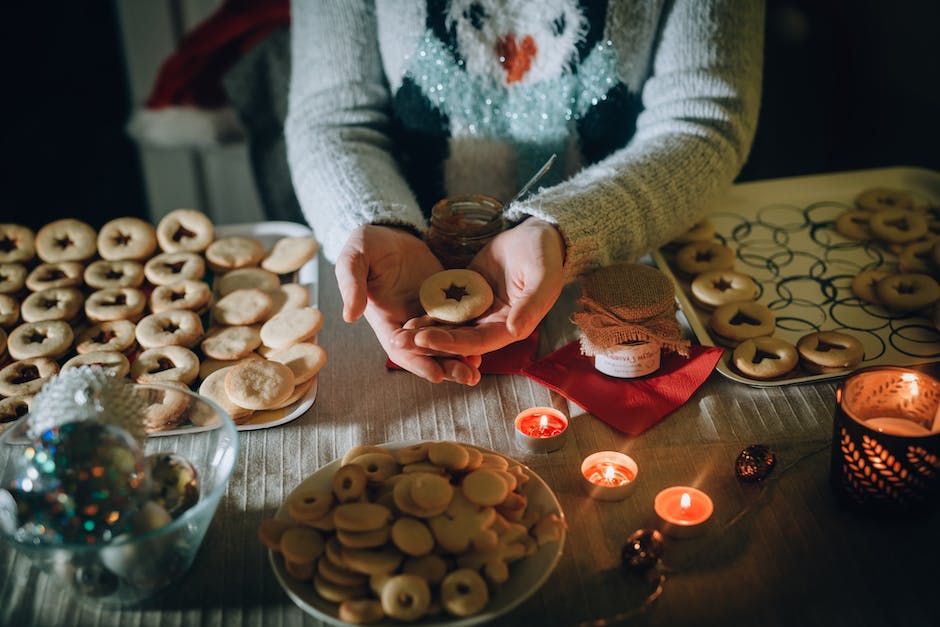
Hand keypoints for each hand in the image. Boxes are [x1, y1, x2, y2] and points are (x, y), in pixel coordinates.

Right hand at [335, 225, 481, 384]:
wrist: (391, 232)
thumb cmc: (367, 246)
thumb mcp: (354, 259)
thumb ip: (352, 285)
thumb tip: (349, 316)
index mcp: (386, 320)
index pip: (402, 350)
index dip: (418, 363)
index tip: (437, 375)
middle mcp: (408, 324)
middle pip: (428, 353)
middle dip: (448, 366)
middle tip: (469, 377)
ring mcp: (428, 314)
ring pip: (446, 342)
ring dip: (462, 356)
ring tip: (480, 368)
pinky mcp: (446, 302)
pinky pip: (460, 321)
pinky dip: (471, 333)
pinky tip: (488, 342)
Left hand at [397, 218, 565, 355]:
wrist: (536, 236)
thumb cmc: (544, 255)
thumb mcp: (544, 276)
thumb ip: (532, 305)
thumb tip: (515, 331)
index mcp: (512, 326)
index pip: (478, 342)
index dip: (452, 343)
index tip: (425, 340)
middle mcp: (493, 324)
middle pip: (459, 340)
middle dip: (430, 342)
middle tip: (401, 342)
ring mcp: (479, 311)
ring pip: (449, 327)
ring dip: (425, 333)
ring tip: (398, 336)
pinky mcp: (467, 296)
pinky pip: (446, 309)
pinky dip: (428, 315)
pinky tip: (406, 318)